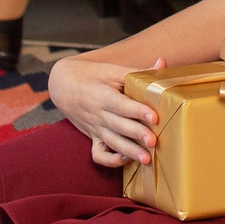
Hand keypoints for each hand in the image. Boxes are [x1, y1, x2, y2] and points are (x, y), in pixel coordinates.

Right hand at [48, 54, 162, 167]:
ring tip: (147, 159)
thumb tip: (162, 62)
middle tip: (154, 142)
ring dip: (129, 151)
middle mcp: (98, 114)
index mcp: (102, 95)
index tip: (154, 117)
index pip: (120, 105)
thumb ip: (138, 71)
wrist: (62, 85)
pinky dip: (111, 160)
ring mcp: (95, 128)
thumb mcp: (112, 70)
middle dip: (136, 135)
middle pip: (118, 126)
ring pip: (112, 142)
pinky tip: (127, 159)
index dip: (137, 111)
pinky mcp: (93, 137)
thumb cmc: (91, 75)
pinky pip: (99, 154)